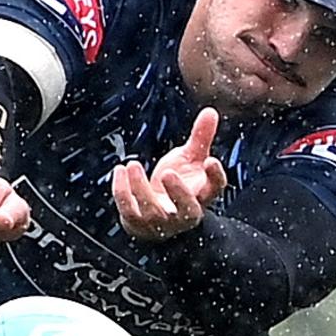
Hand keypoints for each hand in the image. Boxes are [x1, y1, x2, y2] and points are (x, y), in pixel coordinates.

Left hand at [112, 107, 227, 240]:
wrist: (156, 217)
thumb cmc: (176, 185)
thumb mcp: (189, 160)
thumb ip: (200, 138)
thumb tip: (210, 111)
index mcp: (201, 195)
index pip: (215, 189)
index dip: (215, 177)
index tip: (210, 160)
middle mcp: (184, 213)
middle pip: (187, 209)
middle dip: (178, 193)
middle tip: (168, 172)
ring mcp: (161, 223)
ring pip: (152, 210)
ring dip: (140, 188)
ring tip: (132, 164)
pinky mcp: (138, 224)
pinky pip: (129, 211)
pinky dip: (122, 192)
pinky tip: (120, 171)